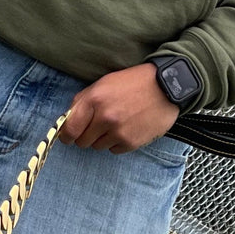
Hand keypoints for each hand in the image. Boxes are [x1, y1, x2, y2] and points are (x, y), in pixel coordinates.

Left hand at [60, 63, 179, 153]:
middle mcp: (105, 117)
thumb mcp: (104, 83)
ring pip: (97, 147)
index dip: (67, 135)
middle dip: (86, 135)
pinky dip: (117, 142)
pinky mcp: (131, 142)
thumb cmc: (134, 83)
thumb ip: (83, 101)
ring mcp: (118, 132)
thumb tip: (67, 120)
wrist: (167, 86)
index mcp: (95, 100)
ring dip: (103, 138)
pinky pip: (114, 150)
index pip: (69, 130)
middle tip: (98, 125)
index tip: (69, 136)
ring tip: (117, 123)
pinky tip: (128, 128)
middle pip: (82, 142)